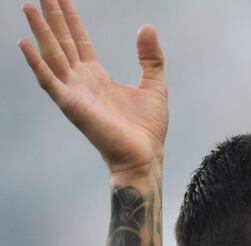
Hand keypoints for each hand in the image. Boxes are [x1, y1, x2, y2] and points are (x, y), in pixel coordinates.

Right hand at [19, 0, 167, 180]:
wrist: (145, 155)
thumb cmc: (148, 128)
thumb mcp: (155, 85)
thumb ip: (150, 58)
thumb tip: (147, 28)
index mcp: (98, 76)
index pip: (79, 41)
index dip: (70, 19)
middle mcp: (81, 82)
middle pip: (62, 42)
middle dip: (51, 18)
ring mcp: (74, 93)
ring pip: (52, 55)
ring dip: (40, 32)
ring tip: (29, 7)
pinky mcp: (72, 106)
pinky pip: (49, 81)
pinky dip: (36, 63)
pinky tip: (25, 44)